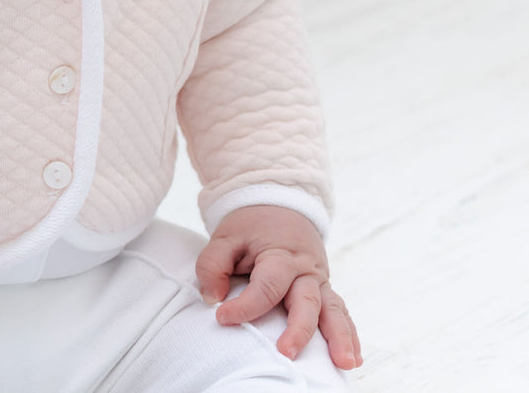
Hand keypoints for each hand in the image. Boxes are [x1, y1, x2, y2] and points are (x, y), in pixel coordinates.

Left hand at [195, 205, 361, 369]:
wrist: (276, 203)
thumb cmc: (249, 225)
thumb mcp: (224, 237)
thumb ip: (212, 265)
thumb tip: (213, 298)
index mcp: (279, 255)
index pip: (266, 287)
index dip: (244, 306)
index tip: (222, 317)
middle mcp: (305, 269)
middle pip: (306, 301)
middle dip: (299, 330)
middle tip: (286, 352)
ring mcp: (318, 280)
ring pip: (333, 309)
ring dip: (340, 337)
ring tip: (345, 364)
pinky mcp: (323, 288)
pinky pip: (340, 311)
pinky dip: (349, 333)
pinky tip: (354, 357)